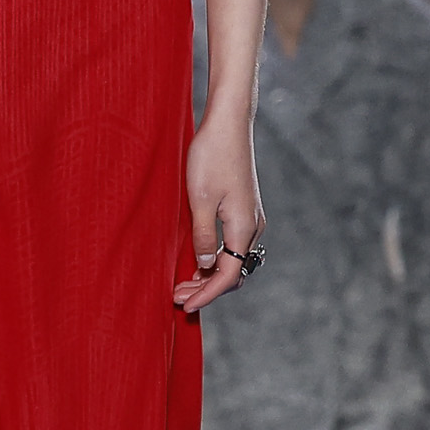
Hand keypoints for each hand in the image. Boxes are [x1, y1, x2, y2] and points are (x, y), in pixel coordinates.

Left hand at [173, 109, 263, 313]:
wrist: (228, 123)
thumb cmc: (211, 156)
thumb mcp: (199, 199)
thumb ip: (203, 236)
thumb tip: (206, 266)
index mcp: (244, 227)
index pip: (227, 276)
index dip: (206, 294)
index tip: (184, 305)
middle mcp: (253, 226)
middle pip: (233, 273)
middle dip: (206, 289)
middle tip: (176, 297)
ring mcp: (251, 217)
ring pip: (234, 260)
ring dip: (210, 275)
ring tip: (182, 284)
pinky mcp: (244, 208)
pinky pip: (233, 245)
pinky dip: (215, 259)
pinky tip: (197, 260)